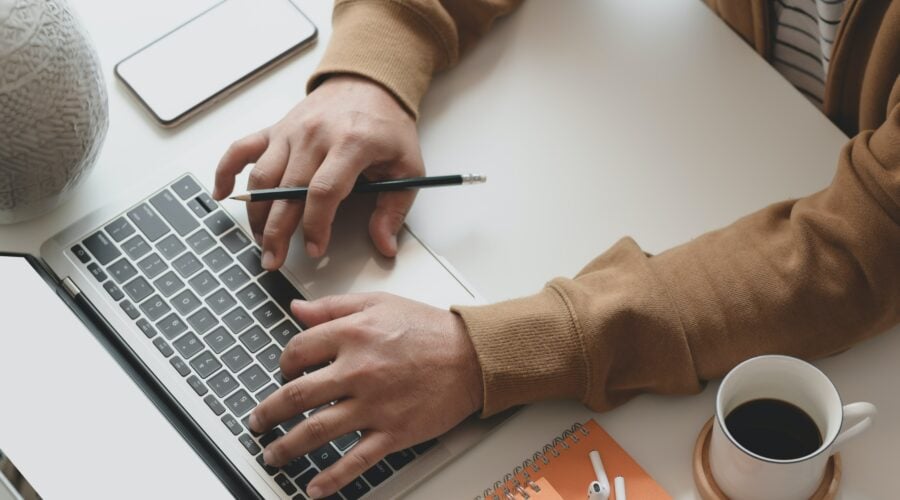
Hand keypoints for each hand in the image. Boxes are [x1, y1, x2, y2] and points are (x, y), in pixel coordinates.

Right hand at [213, 75, 424, 267]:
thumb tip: (384, 245)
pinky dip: (225, 170)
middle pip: (287, 190)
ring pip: (262, 177)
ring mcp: (291, 131)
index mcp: (351, 144)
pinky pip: (242, 149)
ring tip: (262, 241)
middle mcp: (315, 136)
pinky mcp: (276, 129)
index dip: (315, 225)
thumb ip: (394, 209)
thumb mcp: (407, 167)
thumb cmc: (387, 127)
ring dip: (256, 213)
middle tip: (274, 260)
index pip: (324, 191)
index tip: (315, 249)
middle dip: (277, 231)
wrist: (369, 83)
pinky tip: (221, 194)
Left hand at [248, 293, 483, 497]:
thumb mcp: (380, 303)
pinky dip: (331, 478)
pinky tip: (314, 487)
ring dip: (287, 446)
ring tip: (272, 455)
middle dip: (268, 412)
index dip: (283, 363)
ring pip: (316, 430)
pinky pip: (355, 460)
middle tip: (257, 421)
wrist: (473, 356)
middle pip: (296, 396)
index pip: (297, 351)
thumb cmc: (430, 329)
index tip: (283, 372)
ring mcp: (374, 405)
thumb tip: (297, 309)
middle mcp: (358, 370)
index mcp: (353, 335)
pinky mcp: (393, 432)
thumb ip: (334, 306)